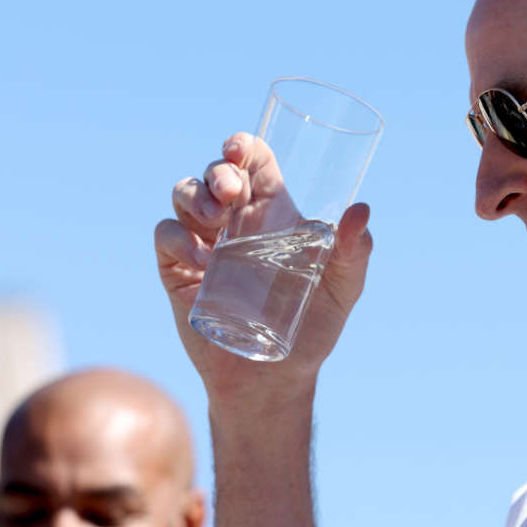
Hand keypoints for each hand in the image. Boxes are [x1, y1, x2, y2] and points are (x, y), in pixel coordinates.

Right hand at [154, 132, 373, 404]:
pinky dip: (177, 237)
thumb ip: (354, 251)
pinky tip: (200, 256)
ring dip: (195, 196)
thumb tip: (361, 211)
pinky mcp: (179, 272)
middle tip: (231, 193)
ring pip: (184, 194)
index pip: (253, 162)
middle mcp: (235, 221)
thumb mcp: (343, 288)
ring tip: (216, 219)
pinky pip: (165, 237)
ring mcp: (203, 244)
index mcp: (272, 213)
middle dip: (219, 170)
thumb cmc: (313, 327)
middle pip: (215, 171)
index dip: (243, 145)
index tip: (240, 149)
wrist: (275, 381)